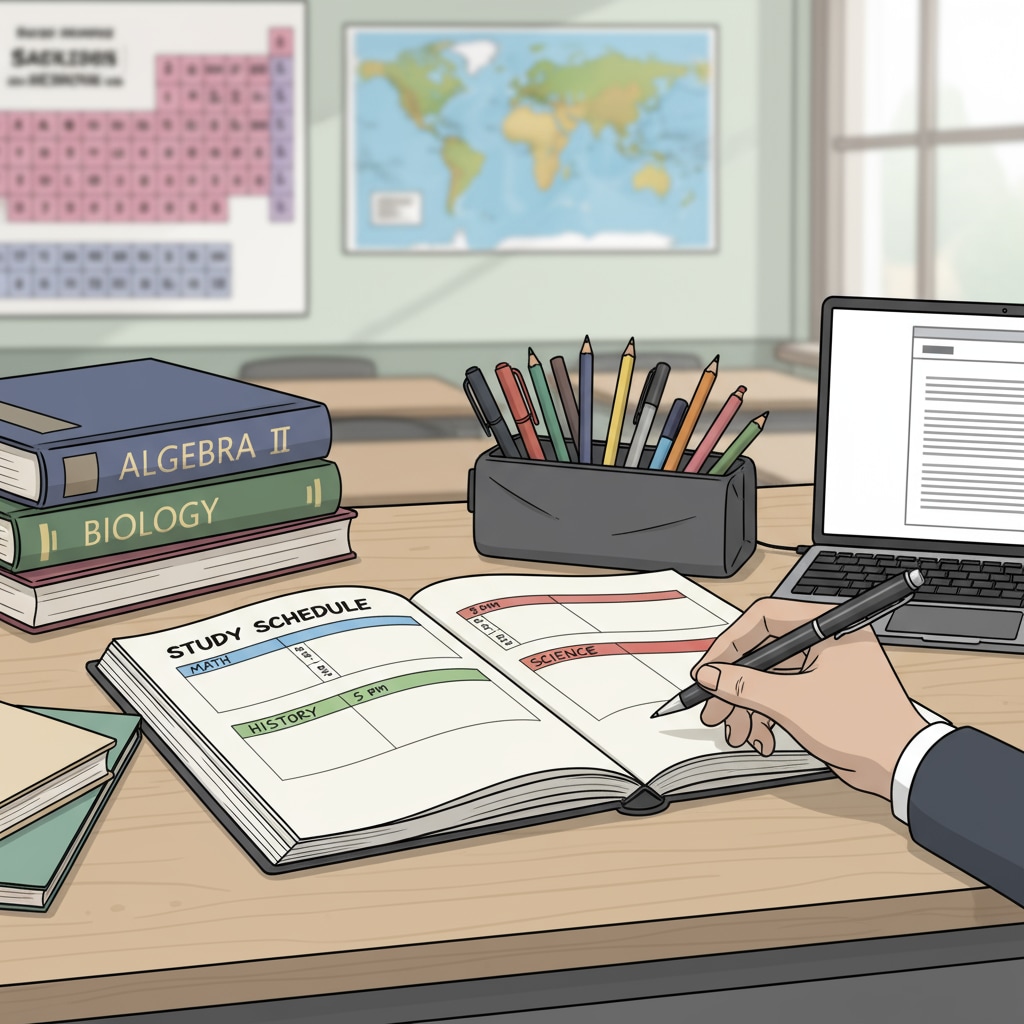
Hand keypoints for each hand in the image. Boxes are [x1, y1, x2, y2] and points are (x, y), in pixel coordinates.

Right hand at [692, 598, 930, 798]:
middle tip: (713, 708)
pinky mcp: (822, 692)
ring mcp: (824, 667)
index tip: (709, 669)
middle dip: (735, 686)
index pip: (763, 618)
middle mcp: (825, 641)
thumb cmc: (864, 727)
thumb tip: (710, 674)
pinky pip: (782, 695)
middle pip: (762, 652)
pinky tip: (762, 739)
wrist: (902, 766)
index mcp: (827, 626)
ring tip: (738, 734)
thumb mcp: (792, 703)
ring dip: (748, 708)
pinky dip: (766, 717)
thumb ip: (744, 686)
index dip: (730, 644)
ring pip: (768, 678)